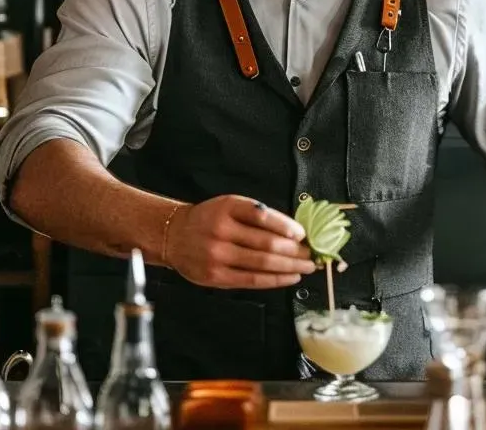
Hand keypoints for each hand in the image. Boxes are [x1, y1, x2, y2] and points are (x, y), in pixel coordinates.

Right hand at [166, 195, 317, 288]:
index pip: (262, 216)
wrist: (173, 236)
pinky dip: (274, 280)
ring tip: (306, 267)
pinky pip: (252, 280)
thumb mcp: (228, 206)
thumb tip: (293, 231)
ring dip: (290, 267)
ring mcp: (217, 255)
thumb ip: (256, 214)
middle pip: (266, 243)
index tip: (303, 234)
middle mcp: (221, 231)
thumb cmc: (209, 219)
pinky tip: (289, 278)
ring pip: (262, 263)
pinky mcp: (216, 276)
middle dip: (294, 251)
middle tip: (311, 255)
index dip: (286, 226)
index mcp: (227, 208)